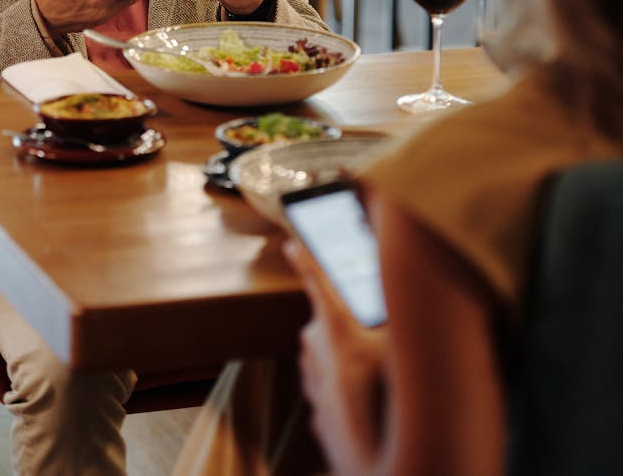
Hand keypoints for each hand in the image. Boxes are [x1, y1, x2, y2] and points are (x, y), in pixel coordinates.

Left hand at [283, 238, 386, 475]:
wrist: (383, 467)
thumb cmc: (394, 403)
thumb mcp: (404, 347)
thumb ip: (401, 317)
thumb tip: (407, 295)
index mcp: (335, 328)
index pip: (316, 281)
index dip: (304, 258)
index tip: (289, 243)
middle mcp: (317, 352)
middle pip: (328, 324)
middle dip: (348, 326)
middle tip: (378, 340)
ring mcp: (315, 386)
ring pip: (329, 359)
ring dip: (348, 361)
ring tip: (383, 381)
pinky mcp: (319, 415)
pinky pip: (333, 391)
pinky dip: (349, 393)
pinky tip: (374, 406)